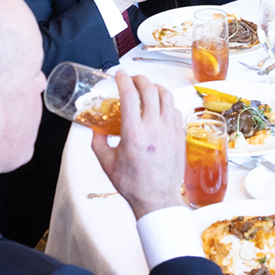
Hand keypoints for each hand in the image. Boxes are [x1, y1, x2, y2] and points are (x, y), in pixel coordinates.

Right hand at [89, 71, 185, 219]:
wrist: (157, 199)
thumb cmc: (133, 184)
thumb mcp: (106, 163)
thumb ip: (97, 142)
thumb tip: (94, 127)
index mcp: (134, 134)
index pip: (130, 95)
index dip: (123, 79)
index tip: (118, 74)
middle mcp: (154, 129)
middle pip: (149, 89)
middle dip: (139, 78)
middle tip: (131, 79)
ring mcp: (170, 131)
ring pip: (166, 96)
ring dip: (155, 87)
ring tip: (147, 88)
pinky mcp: (179, 136)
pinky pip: (174, 109)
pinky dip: (166, 102)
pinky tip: (159, 106)